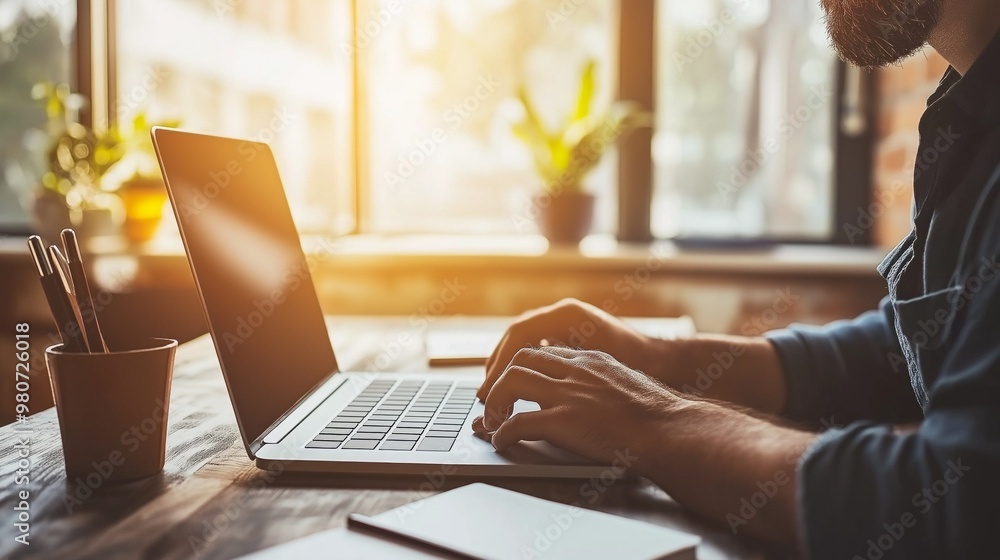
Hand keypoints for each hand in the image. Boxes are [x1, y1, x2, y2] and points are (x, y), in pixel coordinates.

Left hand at [473, 346, 682, 465]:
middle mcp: (577, 370)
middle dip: (501, 378)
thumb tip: (591, 399)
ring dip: (496, 402)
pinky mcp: (565, 420)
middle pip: (521, 358)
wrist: (672, 430)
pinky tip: (502, 443)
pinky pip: (519, 423)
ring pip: (512, 381)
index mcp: (592, 360)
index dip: (523, 367)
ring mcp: (570, 393)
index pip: (545, 351)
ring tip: (492, 421)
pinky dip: (503, 433)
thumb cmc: (659, 417)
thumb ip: (604, 384)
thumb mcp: (628, 385)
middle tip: (494, 401)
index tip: (512, 383)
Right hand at [478, 299, 666, 400]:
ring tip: (493, 392)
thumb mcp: (597, 368)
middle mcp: (563, 312)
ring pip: (522, 342)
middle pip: (515, 336)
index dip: (500, 364)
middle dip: (497, 366)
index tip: (491, 391)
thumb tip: (523, 387)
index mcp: (568, 314)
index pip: (519, 335)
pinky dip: (520, 366)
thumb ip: (560, 373)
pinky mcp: (568, 335)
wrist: (666, 363)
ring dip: (505, 366)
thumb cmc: (637, 366)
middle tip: (485, 394)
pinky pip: (535, 347)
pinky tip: (515, 386)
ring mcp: (565, 322)